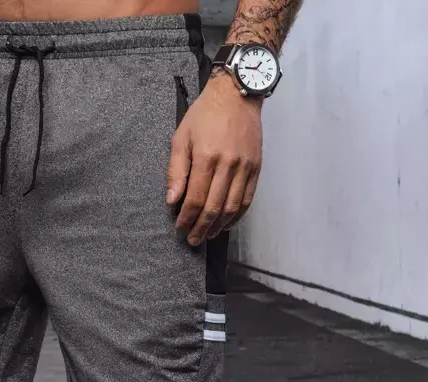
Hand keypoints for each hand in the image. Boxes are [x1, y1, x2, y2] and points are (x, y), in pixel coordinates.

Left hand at [167, 74, 262, 244]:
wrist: (237, 94)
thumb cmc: (204, 115)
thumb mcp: (181, 138)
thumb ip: (176, 171)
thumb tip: (172, 201)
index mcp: (206, 157)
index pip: (195, 198)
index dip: (186, 218)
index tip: (180, 228)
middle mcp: (227, 164)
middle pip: (213, 207)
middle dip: (201, 228)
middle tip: (193, 240)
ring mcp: (244, 167)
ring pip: (232, 207)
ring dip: (219, 226)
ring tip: (208, 235)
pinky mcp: (256, 167)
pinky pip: (248, 199)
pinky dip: (237, 215)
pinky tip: (226, 223)